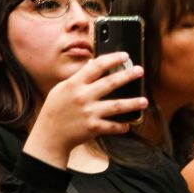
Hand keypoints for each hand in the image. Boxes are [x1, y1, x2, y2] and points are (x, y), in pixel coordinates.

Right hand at [25, 52, 147, 165]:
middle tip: (140, 70)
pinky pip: (112, 126)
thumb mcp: (61, 89)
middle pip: (110, 83)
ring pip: (116, 106)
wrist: (49, 136)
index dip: (112, 58)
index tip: (125, 55)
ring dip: (133, 103)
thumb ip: (78, 78)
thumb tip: (93, 65)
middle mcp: (82, 97)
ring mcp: (88, 112)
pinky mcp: (92, 128)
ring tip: (144, 101)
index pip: (96, 66)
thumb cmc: (55, 110)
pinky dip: (121, 126)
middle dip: (128, 75)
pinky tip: (128, 124)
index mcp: (74, 84)